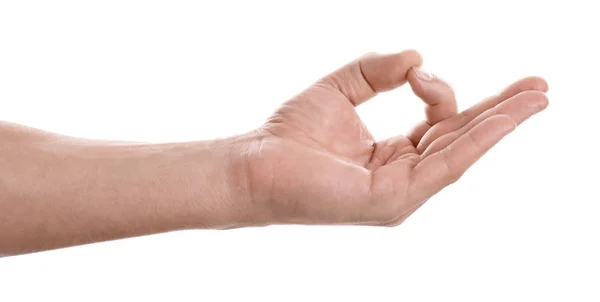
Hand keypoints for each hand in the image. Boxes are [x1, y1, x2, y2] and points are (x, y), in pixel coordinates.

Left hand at [243, 50, 547, 225]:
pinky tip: (503, 118)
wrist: (254, 164)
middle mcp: (401, 176)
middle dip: (501, 113)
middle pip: (460, 141)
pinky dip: (476, 140)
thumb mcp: (340, 87)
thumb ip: (378, 69)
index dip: (442, 93)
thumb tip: (417, 57)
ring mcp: (400, 193)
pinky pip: (445, 166)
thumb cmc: (290, 133)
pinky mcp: (394, 200)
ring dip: (500, 124)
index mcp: (390, 155)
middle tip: (540, 88)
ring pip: (461, 154)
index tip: (419, 72)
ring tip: (538, 97)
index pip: (438, 125)